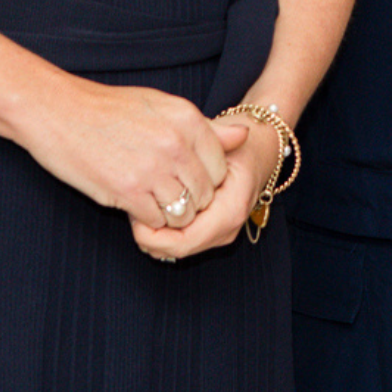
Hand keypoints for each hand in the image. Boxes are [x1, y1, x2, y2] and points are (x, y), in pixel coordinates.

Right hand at [12, 80, 235, 235]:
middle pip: (205, 193)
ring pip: (184, 212)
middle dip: (191, 200)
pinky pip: (156, 220)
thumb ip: (203, 126)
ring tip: (150, 199)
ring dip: (170, 213)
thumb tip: (244, 136)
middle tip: (165, 192)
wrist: (58, 112)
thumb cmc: (107, 109)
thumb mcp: (161, 105)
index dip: (206, 179)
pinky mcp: (128, 191)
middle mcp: (176, 144)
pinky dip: (147, 219)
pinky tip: (133, 203)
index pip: (220, 167)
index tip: (184, 178)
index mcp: (187, 119)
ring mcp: (153, 169)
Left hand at [127, 115, 279, 260]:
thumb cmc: (238, 144)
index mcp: (231, 209)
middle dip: (148, 235)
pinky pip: (179, 242)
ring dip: (152, 234)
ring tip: (139, 206)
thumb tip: (168, 173)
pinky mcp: (212, 232)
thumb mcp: (218, 141)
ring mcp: (221, 233)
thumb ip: (196, 154)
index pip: (184, 241)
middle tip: (131, 208)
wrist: (260, 151)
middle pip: (175, 250)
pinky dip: (161, 231)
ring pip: (174, 250)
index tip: (135, 210)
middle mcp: (227, 228)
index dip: (154, 233)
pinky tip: (151, 208)